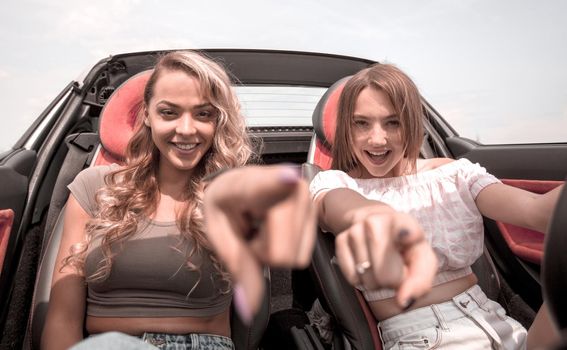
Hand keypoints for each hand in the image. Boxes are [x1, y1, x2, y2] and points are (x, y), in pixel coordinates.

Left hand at [203, 165, 316, 323]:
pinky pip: (303, 253)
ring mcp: (304, 196)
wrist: (240, 186)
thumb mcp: (220, 235)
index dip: (280, 182)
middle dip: (263, 253)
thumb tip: (248, 309)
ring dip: (276, 250)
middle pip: (282, 252)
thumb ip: (238, 268)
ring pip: (295, 256)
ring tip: (263, 227)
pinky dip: (288, 246)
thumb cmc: (228, 206)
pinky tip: (276, 226)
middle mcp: (285, 183)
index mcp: (248, 184)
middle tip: (251, 232)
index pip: (269, 183)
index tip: (289, 177)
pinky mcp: (315, 207)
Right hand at [334, 210, 436, 307]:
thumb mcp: (421, 260)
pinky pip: (352, 278)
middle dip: (391, 281)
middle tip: (395, 269)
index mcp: (403, 222)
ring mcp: (355, 230)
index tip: (408, 236)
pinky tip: (367, 265)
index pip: (405, 229)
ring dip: (376, 281)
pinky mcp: (341, 240)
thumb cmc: (403, 246)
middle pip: (385, 275)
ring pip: (367, 279)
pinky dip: (361, 280)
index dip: (407, 234)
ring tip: (380, 265)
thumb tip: (403, 302)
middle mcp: (376, 221)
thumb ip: (419, 282)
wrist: (377, 225)